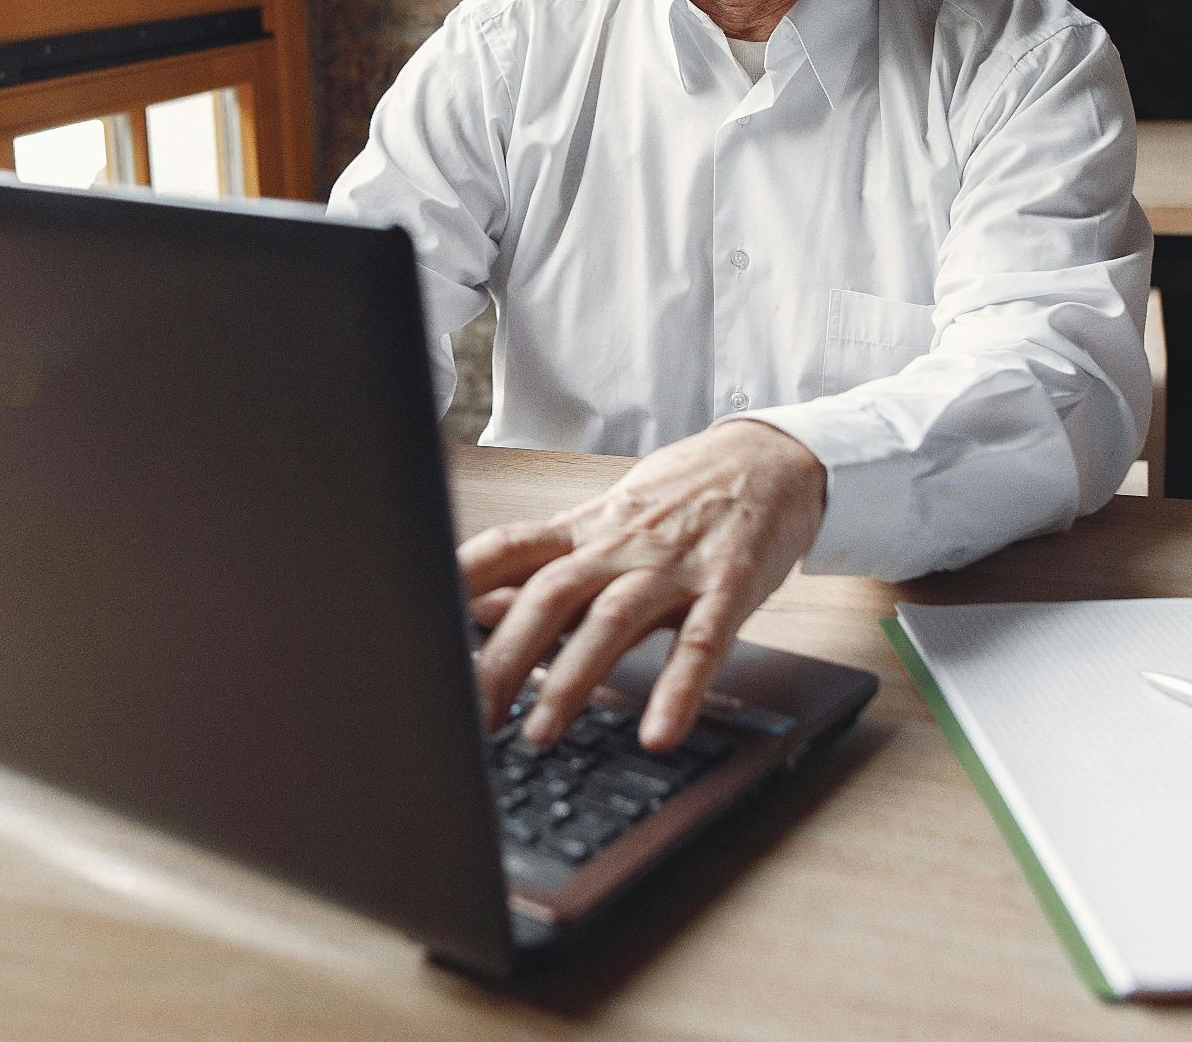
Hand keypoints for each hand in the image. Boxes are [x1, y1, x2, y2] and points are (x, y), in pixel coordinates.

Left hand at [460, 420, 825, 751]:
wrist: (771, 458)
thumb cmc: (680, 500)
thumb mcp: (605, 526)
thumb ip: (543, 571)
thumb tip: (472, 609)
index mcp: (586, 530)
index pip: (509, 548)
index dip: (460, 583)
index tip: (419, 626)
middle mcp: (620, 544)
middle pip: (549, 595)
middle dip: (506, 657)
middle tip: (474, 714)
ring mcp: (675, 564)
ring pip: (612, 619)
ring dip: (572, 678)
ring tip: (541, 733)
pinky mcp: (731, 585)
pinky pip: (703, 642)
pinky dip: (678, 689)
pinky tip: (659, 732)